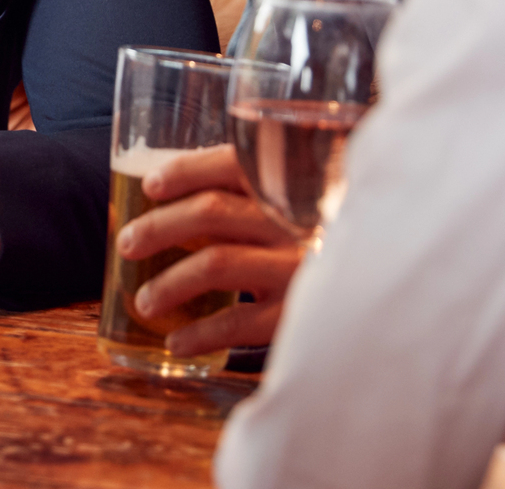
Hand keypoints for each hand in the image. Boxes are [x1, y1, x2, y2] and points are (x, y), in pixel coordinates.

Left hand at [117, 145, 303, 354]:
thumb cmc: (318, 246)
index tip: (151, 185)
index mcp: (289, 188)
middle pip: (211, 211)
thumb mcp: (296, 211)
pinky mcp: (299, 314)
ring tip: (144, 301)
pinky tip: (176, 340)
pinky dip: (200, 333)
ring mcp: (297, 267)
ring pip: (216, 263)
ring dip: (169, 283)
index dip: (187, 170)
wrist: (377, 295)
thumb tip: (167, 193)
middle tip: (127, 244)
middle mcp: (292, 222)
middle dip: (159, 226)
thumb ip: (253, 198)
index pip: (232, 162)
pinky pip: (238, 322)